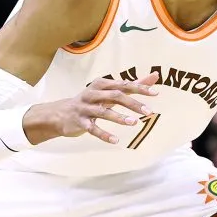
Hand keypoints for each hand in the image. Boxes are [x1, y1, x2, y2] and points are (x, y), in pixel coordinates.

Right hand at [29, 73, 158, 143]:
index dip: (140, 88)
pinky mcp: (80, 122)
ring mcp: (85, 108)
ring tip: (134, 123)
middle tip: (149, 111)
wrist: (60, 113)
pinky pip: (93, 129)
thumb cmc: (91, 100)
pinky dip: (104, 134)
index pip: (124, 84)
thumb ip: (132, 85)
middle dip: (133, 103)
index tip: (155, 93)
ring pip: (104, 112)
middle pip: (115, 96)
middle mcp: (93, 94)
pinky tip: (115, 141)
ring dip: (120, 117)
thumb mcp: (109, 91)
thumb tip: (155, 76)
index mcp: (102, 84)